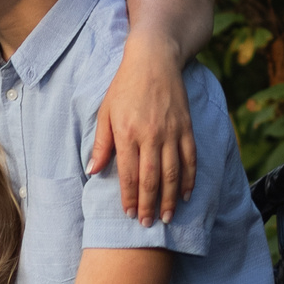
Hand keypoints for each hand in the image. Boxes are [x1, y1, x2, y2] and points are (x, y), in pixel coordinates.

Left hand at [91, 36, 196, 222]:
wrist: (154, 59)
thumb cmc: (124, 86)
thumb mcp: (106, 112)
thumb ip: (102, 144)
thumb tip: (93, 171)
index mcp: (127, 133)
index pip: (129, 174)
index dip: (130, 197)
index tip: (129, 214)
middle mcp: (150, 135)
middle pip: (151, 179)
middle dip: (149, 205)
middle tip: (147, 225)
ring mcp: (171, 132)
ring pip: (172, 173)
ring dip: (169, 198)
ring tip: (166, 217)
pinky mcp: (186, 127)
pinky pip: (190, 158)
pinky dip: (189, 178)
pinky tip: (185, 194)